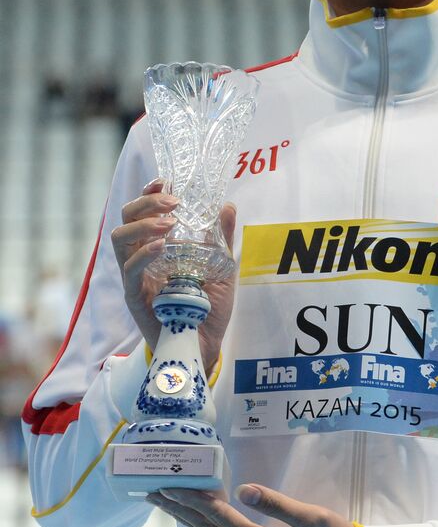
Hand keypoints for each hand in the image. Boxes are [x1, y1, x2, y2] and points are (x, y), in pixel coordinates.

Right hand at [111, 179, 236, 367]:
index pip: (142, 214)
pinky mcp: (135, 297)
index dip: (148, 194)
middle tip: (173, 202)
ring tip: (170, 223)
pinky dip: (144, 254)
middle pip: (125, 220)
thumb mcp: (221, 267)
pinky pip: (130, 271)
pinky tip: (161, 246)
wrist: (205, 345)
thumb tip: (227, 205)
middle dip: (145, 203)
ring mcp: (135, 278)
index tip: (164, 181)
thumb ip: (222, 238)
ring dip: (144, 224)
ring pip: (120, 240)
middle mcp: (140, 259)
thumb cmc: (207, 307)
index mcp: (156, 248)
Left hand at [148, 484, 356, 526]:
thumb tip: (243, 489)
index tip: (172, 487)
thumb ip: (276, 503)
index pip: (220, 518)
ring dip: (190, 523)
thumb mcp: (312, 517)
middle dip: (180, 512)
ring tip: (171, 507)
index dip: (195, 501)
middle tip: (155, 494)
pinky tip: (204, 526)